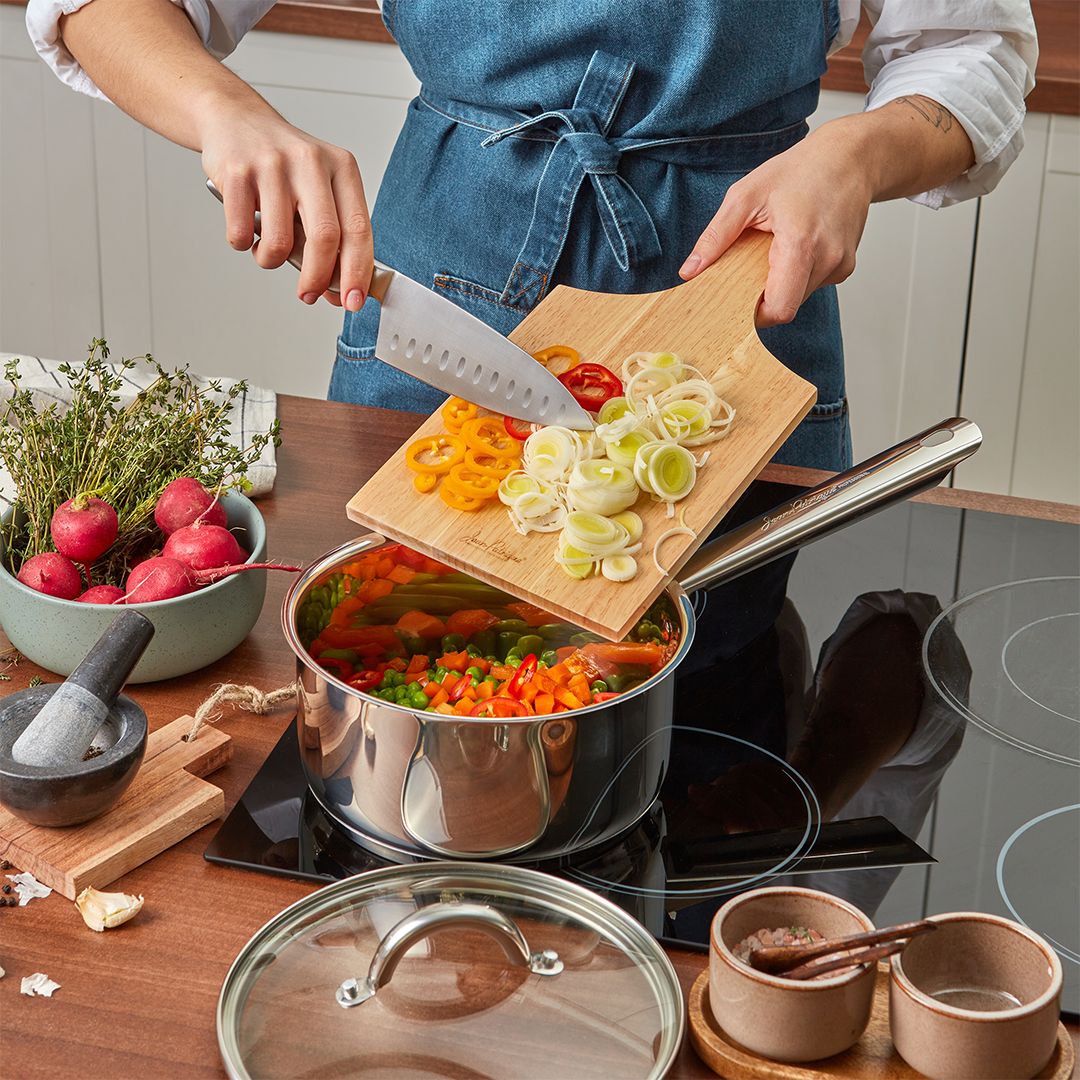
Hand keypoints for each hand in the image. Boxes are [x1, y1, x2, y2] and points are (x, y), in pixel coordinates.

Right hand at [59, 0, 373, 309]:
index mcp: (342, 168)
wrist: (235, 119)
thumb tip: (337, 292)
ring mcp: (272, 164)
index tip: (353, 301)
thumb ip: (333, 238)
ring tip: (267, 252)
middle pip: (325, 237)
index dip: (357, 272)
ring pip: (280, 241)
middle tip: (309, 294)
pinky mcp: (236, 170)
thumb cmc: (284, 166)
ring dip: (272, 260)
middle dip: (318, 278)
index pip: (358, 229)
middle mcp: (311, 161)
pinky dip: (243, 244)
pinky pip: (242, 232)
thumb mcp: (319, 190)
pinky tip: (246, 231)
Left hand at [678, 99, 975, 325]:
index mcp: (801, 244)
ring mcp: (840, 265)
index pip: (779, 309)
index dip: (755, 314)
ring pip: (799, 296)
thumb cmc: (801, 170)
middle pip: (787, 305)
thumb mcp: (747, 195)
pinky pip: (812, 284)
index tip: (737, 300)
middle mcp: (827, 260)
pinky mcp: (845, 266)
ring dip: (781, 281)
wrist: (851, 157)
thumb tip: (690, 271)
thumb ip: (716, 236)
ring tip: (776, 246)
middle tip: (751, 264)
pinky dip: (797, 273)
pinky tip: (796, 245)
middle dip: (763, 294)